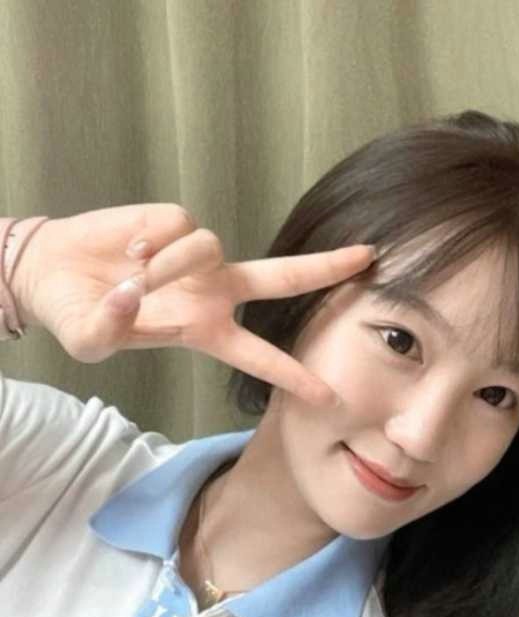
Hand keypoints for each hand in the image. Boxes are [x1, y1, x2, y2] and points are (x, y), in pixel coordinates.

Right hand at [14, 204, 373, 404]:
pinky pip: (176, 227)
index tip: (330, 396)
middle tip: (368, 258)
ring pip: (208, 247)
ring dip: (168, 264)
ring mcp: (199, 256)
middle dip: (326, 268)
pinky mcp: (176, 220)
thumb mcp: (91, 340)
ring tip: (133, 274)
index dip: (294, 377)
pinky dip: (148, 242)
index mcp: (206, 331)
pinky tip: (127, 250)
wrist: (52, 273)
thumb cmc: (79, 315)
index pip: (261, 356)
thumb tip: (135, 293)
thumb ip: (111, 329)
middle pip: (284, 278)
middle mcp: (215, 292)